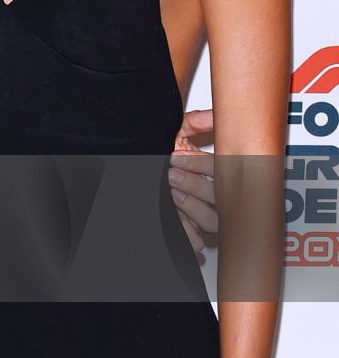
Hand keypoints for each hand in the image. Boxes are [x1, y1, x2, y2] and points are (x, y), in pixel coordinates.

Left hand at [171, 108, 216, 258]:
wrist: (132, 163)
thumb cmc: (158, 155)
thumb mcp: (175, 134)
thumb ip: (196, 123)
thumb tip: (218, 115)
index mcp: (214, 173)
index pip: (225, 172)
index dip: (204, 166)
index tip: (178, 156)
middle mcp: (211, 196)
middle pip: (223, 200)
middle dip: (197, 185)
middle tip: (172, 174)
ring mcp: (200, 216)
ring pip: (214, 222)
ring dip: (194, 207)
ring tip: (171, 192)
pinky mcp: (187, 233)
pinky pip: (198, 242)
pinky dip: (188, 232)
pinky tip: (174, 216)